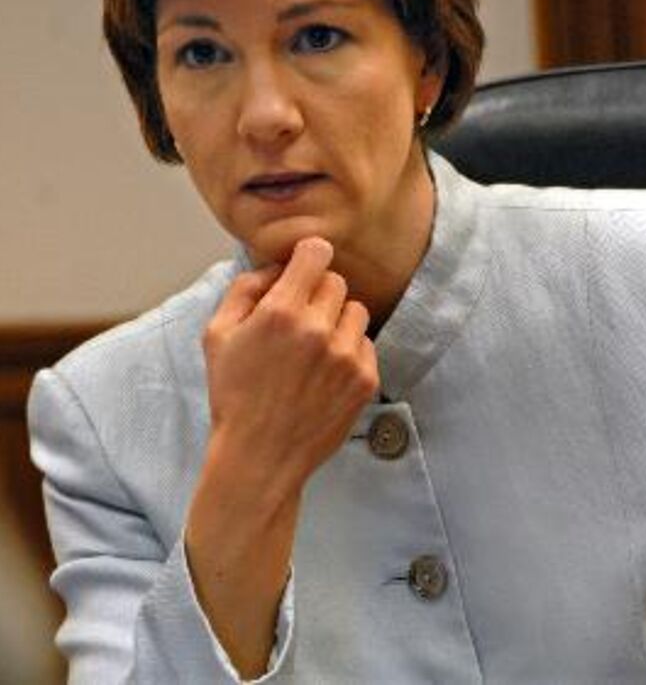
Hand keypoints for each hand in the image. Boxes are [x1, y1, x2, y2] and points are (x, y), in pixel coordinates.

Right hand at [203, 236, 378, 492]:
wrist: (260, 456)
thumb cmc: (234, 394)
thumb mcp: (217, 334)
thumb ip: (245, 288)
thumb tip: (276, 267)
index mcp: (281, 311)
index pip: (316, 252)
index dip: (308, 256)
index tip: (303, 268)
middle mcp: (319, 329)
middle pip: (335, 281)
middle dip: (317, 294)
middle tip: (299, 320)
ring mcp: (346, 356)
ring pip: (355, 310)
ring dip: (337, 321)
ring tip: (314, 348)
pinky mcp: (364, 379)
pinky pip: (366, 342)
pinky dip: (349, 350)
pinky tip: (325, 372)